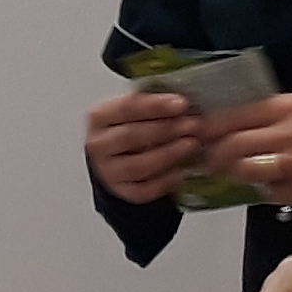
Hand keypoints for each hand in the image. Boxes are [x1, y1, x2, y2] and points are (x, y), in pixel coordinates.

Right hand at [84, 88, 203, 204]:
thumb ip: (153, 104)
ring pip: (138, 166)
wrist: (119, 158)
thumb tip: (182, 100)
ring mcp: (108, 171)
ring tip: (191, 144)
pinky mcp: (120, 191)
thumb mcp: (137, 110)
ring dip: (168, 154)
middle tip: (193, 124)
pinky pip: (143, 190)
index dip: (155, 106)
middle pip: (131, 136)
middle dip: (166, 130)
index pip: (126, 108)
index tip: (181, 103)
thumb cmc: (132, 127)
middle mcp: (98, 145)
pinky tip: (182, 172)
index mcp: (100, 117)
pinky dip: (164, 182)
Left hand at [200, 91, 291, 210]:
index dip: (212, 127)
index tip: (201, 132)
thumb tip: (245, 120)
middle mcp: (287, 134)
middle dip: (213, 154)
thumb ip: (278, 111)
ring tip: (231, 172)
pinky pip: (269, 193)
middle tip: (208, 158)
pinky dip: (263, 190)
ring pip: (246, 171)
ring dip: (234, 173)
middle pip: (233, 146)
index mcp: (287, 108)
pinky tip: (265, 185)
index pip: (235, 116)